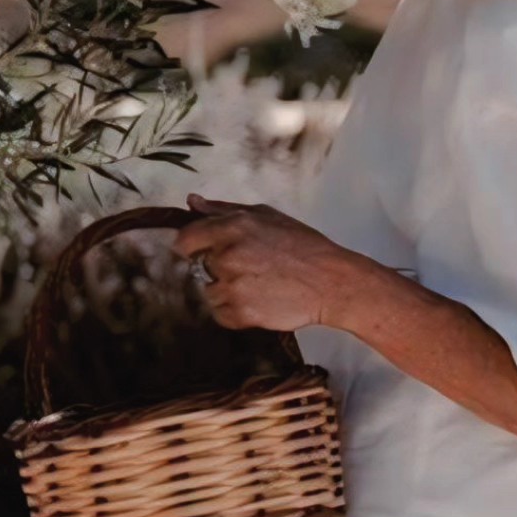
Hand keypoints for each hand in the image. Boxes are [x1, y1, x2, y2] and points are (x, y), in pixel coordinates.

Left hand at [174, 192, 366, 332]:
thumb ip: (222, 209)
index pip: (185, 240)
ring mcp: (232, 287)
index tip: (204, 251)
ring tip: (256, 285)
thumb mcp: (265, 215)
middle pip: (198, 267)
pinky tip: (258, 300)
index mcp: (232, 227)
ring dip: (226, 290)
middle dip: (217, 268)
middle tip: (248, 267)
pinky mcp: (240, 314)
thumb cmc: (302, 244)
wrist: (330, 281)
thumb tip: (191, 202)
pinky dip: (234, 311)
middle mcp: (227, 256)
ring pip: (208, 292)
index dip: (193, 246)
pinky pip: (220, 314)